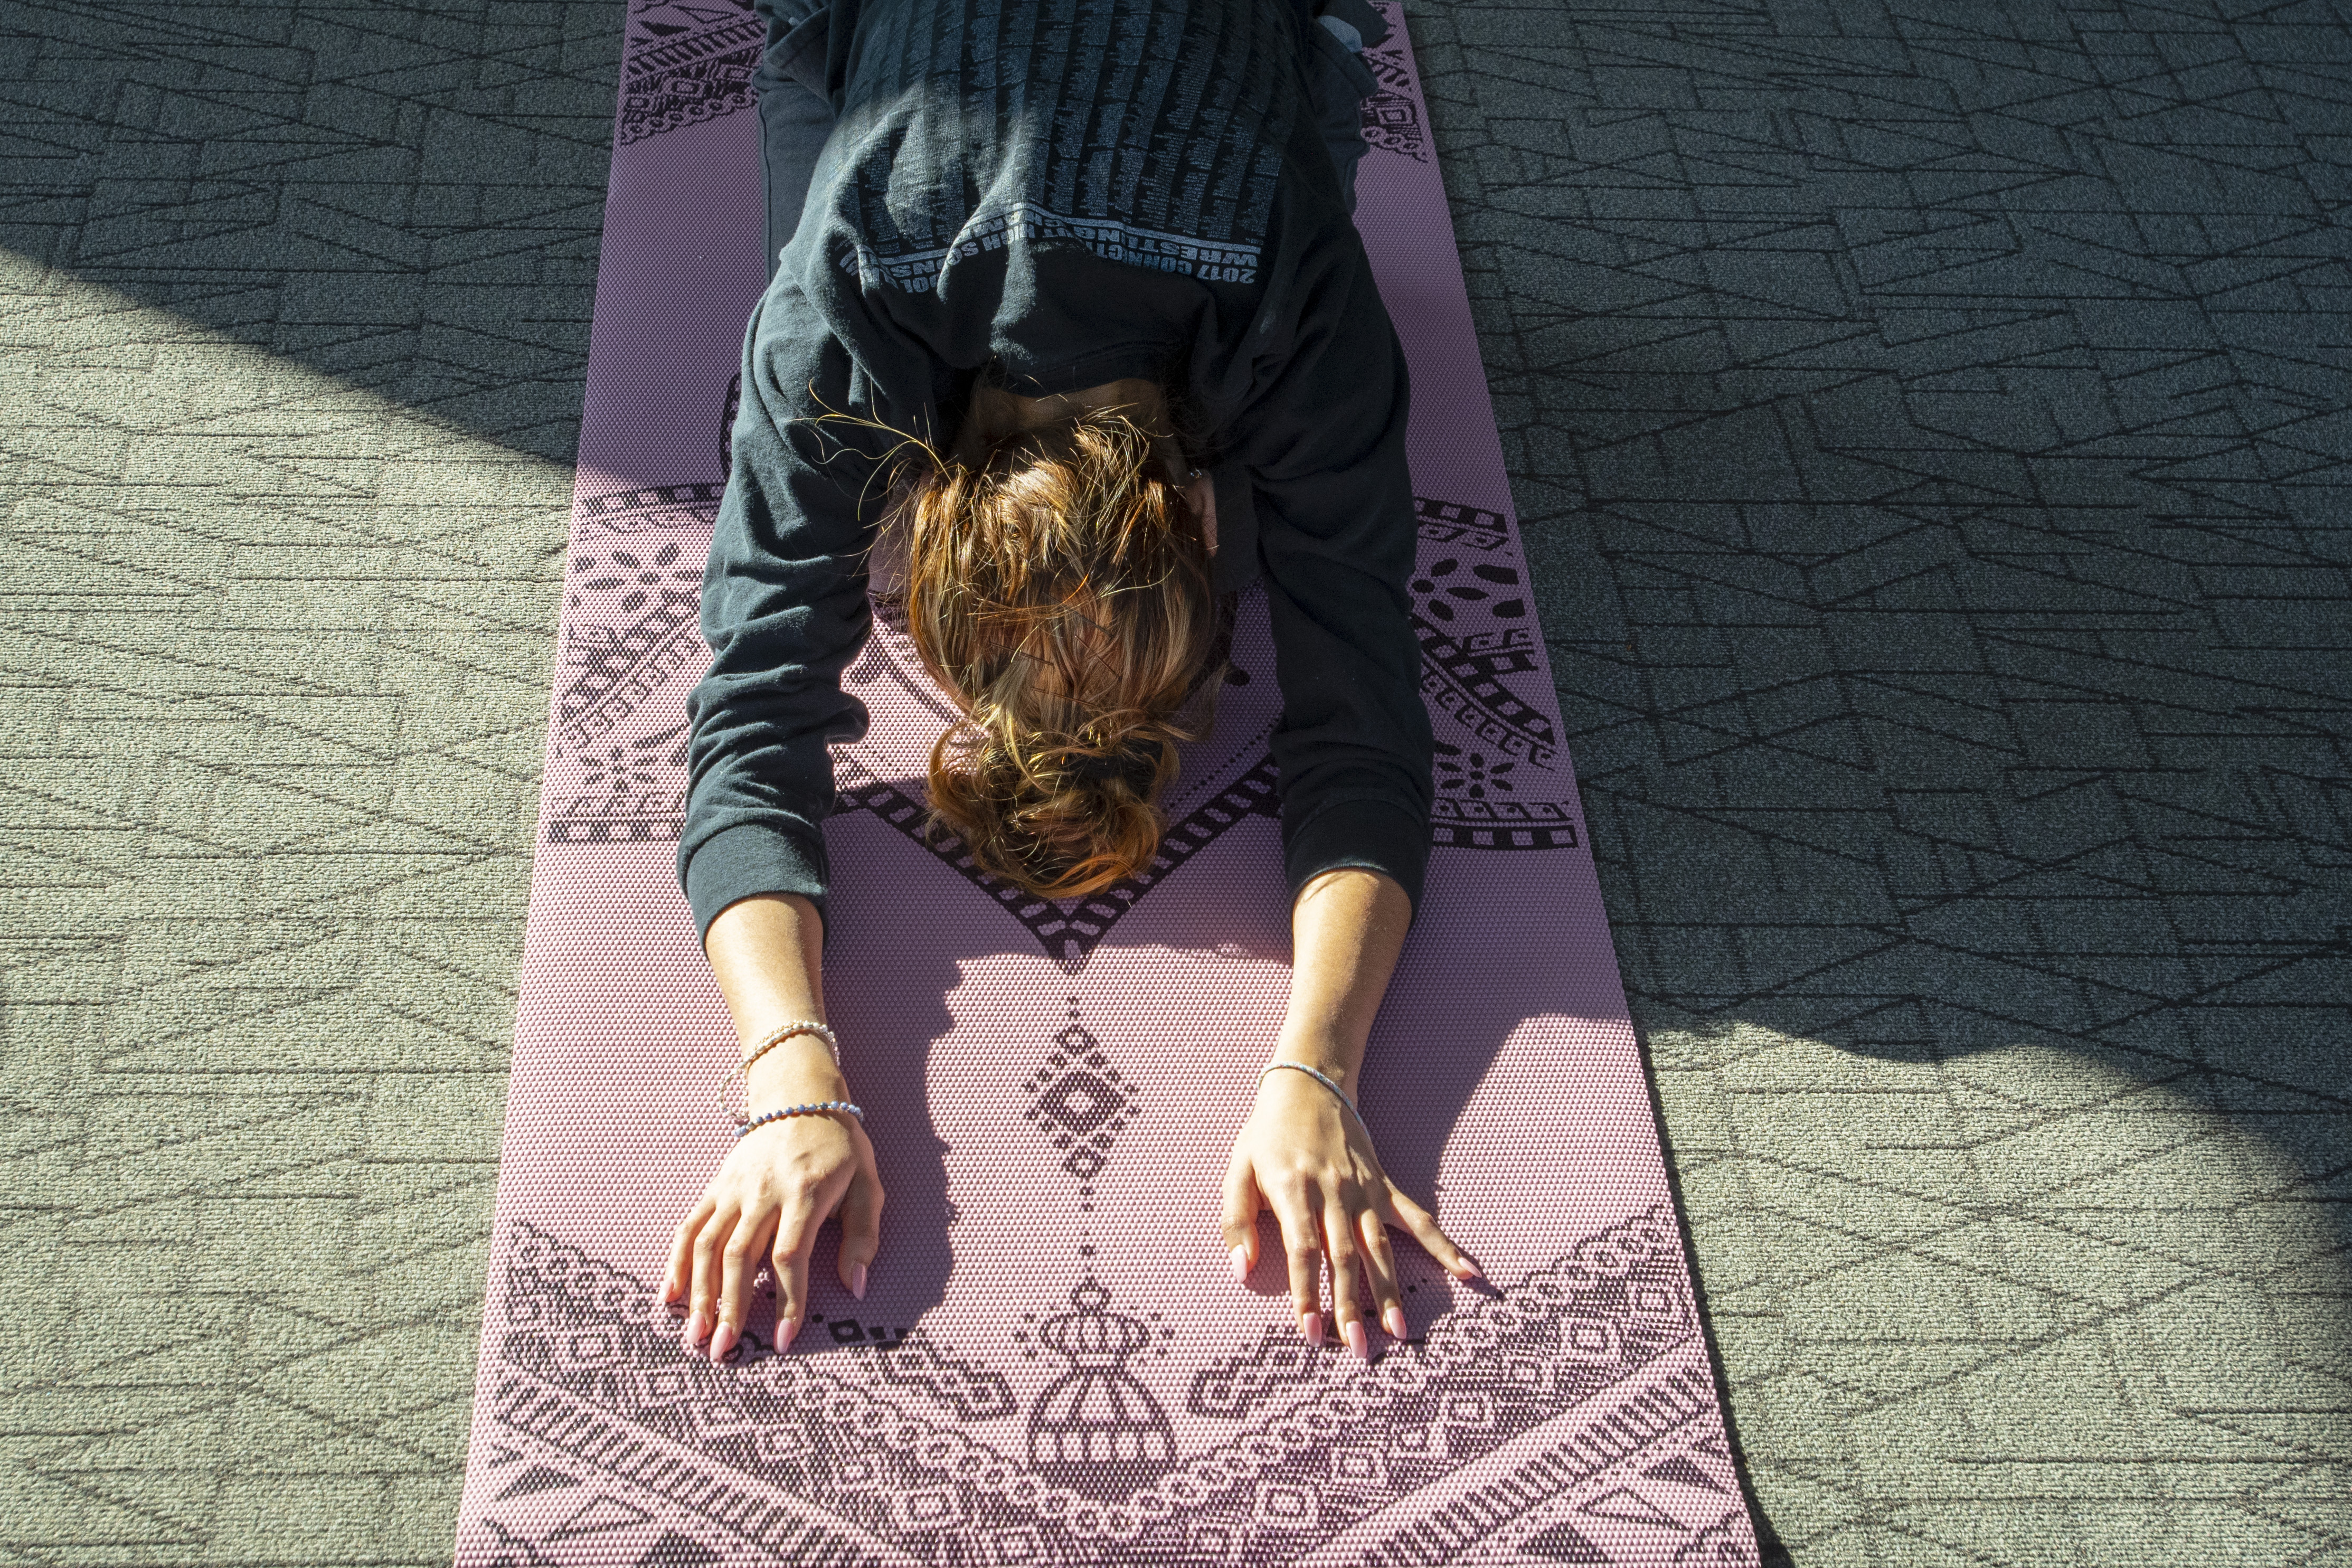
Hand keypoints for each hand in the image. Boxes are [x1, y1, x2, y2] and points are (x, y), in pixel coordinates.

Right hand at [662, 1052, 882, 1360]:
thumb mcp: (867, 1185)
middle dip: (730, 1307)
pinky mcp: (715, 1186)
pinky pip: (690, 1226)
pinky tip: (671, 1296)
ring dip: (699, 1293)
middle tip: (723, 1351)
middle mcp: (762, 1192)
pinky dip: (677, 1262)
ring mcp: (733, 1188)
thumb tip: (858, 1287)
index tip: (780, 1341)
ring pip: (708, 1245)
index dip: (785, 1301)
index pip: (788, 1257)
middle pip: (739, 1256)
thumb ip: (863, 1237)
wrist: (801, 1095)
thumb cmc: (841, 1147)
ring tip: (696, 1336)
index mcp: (804, 1193)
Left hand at [1220, 1063, 1478, 1358]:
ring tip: (1397, 1332)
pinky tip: (1468, 1272)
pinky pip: (1417, 1218)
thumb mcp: (1237, 1171)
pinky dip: (1444, 1246)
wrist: (1309, 1086)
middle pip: (1345, 1256)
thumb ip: (1235, 1221)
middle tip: (1357, 1348)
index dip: (1307, 1292)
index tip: (1311, 1332)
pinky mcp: (1383, 1186)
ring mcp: (1364, 1190)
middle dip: (1350, 1305)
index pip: (1303, 1250)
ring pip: (1379, 1246)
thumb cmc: (1267, 1136)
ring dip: (1389, 1290)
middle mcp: (1333, 1192)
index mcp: (1294, 1190)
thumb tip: (1241, 1270)